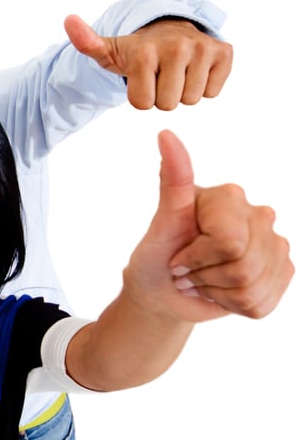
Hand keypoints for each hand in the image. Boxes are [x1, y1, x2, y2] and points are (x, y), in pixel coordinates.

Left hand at [65, 14, 232, 110]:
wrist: (168, 32)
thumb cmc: (136, 51)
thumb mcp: (108, 51)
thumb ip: (86, 43)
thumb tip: (69, 20)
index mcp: (145, 52)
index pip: (142, 104)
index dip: (140, 97)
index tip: (141, 78)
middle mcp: (177, 46)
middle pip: (167, 105)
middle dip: (161, 96)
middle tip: (159, 75)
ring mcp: (203, 47)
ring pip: (191, 100)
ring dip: (182, 92)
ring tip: (175, 72)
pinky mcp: (224, 52)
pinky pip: (212, 92)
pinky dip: (203, 86)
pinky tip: (194, 70)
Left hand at [126, 130, 292, 321]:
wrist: (165, 291)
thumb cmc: (158, 254)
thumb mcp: (161, 222)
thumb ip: (172, 181)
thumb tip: (165, 134)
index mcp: (231, 197)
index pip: (229, 242)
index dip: (197, 258)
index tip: (177, 256)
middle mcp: (259, 215)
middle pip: (242, 266)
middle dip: (205, 277)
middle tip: (186, 271)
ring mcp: (275, 244)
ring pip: (252, 286)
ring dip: (216, 293)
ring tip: (201, 281)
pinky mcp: (281, 272)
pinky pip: (261, 303)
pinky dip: (232, 305)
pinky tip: (220, 292)